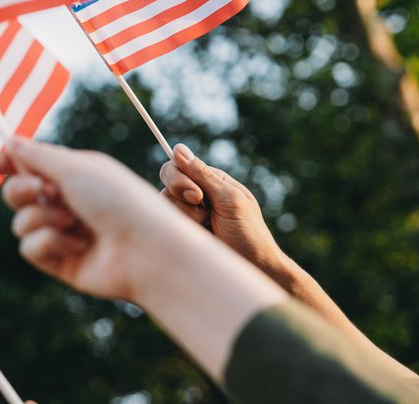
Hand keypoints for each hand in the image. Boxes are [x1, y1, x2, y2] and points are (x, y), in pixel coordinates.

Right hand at [0, 137, 198, 304]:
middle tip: (39, 189)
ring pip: (21, 221)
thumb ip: (36, 156)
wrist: (145, 249)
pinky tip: (78, 246)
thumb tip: (9, 141)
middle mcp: (69, 202)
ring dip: (42, 217)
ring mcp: (64, 233)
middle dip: (21, 189)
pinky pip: (30, 248)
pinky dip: (50, 242)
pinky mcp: (61, 262)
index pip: (32, 165)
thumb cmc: (117, 200)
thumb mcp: (75, 168)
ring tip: (72, 221)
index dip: (7, 162)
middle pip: (18, 193)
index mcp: (76, 174)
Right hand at [159, 144, 287, 275]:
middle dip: (181, 196)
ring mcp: (188, 214)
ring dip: (186, 217)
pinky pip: (165, 222)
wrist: (254, 270)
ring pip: (164, 202)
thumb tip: (178, 148)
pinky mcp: (183, 232)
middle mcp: (197, 195)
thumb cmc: (249, 234)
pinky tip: (199, 236)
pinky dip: (181, 228)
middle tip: (204, 214)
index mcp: (212, 181)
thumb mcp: (229, 199)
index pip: (180, 165)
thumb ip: (203, 174)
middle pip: (168, 181)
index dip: (180, 177)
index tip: (197, 196)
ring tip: (207, 228)